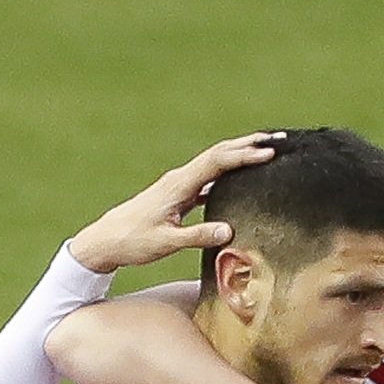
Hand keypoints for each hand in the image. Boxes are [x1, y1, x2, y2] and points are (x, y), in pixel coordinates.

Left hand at [66, 134, 283, 273]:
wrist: (106, 240)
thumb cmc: (133, 241)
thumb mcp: (166, 243)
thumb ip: (197, 236)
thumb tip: (228, 230)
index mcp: (178, 185)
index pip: (216, 162)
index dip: (244, 156)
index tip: (269, 152)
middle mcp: (179, 179)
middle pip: (218, 154)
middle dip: (248, 144)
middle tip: (278, 140)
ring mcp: (179, 185)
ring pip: (214, 163)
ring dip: (239, 155)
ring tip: (265, 151)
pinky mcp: (178, 195)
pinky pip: (208, 178)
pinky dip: (227, 173)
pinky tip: (240, 178)